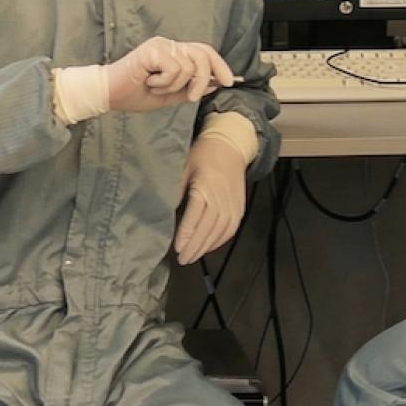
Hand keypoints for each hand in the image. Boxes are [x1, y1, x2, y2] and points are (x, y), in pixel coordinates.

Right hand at [109, 37, 234, 112]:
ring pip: (188, 66)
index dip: (220, 65)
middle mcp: (169, 45)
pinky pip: (174, 69)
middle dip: (203, 79)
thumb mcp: (170, 95)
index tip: (229, 82)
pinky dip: (164, 82)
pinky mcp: (152, 50)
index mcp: (175, 53)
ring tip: (156, 86)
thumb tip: (214, 84)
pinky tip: (149, 81)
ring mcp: (160, 45)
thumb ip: (190, 89)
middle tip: (192, 97)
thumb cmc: (136, 94)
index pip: (205, 52)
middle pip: (202, 55)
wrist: (110, 95)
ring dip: (175, 85)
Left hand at [174, 136, 247, 264]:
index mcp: (206, 185)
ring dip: (206, 247)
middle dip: (195, 245)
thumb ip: (176, 191)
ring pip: (220, 231)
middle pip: (208, 226)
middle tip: (182, 259)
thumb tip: (165, 214)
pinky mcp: (240, 207)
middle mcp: (222, 196)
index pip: (196, 214)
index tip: (177, 248)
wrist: (230, 146)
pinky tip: (208, 247)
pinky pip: (231, 229)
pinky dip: (219, 241)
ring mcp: (233, 203)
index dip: (187, 232)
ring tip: (192, 257)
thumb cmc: (202, 155)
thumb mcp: (184, 168)